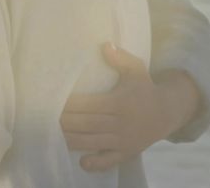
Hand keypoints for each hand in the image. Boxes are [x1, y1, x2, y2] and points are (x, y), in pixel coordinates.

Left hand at [60, 43, 192, 171]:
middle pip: (86, 124)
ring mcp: (123, 140)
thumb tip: (105, 44)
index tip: (50, 101)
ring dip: (71, 140)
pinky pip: (111, 161)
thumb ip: (120, 58)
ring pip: (92, 142)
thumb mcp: (136, 69)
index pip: (89, 104)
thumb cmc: (145, 88)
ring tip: (51, 135)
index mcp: (119, 102)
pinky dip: (97, 164)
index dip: (69, 104)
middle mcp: (120, 122)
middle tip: (41, 118)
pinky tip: (82, 162)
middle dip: (64, 122)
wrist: (168, 112)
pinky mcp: (127, 153)